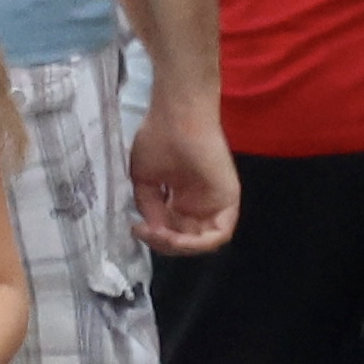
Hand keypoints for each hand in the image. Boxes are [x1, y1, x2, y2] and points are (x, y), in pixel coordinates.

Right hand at [129, 89, 239, 255]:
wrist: (175, 117)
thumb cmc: (158, 139)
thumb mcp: (144, 181)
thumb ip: (149, 208)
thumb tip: (152, 231)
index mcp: (181, 199)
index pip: (172, 232)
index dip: (154, 238)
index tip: (136, 228)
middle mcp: (199, 204)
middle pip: (186, 240)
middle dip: (164, 245)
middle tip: (146, 233)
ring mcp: (215, 202)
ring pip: (203, 242)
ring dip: (180, 247)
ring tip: (160, 235)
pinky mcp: (228, 200)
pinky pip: (220, 234)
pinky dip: (199, 243)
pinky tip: (176, 236)